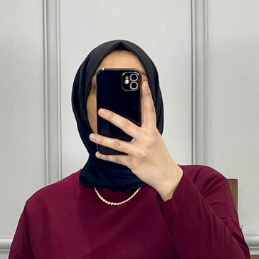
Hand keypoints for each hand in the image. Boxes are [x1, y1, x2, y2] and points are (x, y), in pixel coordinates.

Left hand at [90, 77, 183, 200]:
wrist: (166, 175)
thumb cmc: (160, 157)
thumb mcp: (155, 140)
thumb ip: (144, 131)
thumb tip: (128, 124)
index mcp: (152, 131)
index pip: (149, 110)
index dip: (146, 95)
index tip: (142, 83)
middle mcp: (145, 139)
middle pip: (126, 125)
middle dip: (112, 117)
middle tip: (101, 111)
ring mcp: (139, 151)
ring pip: (118, 144)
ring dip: (103, 140)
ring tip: (92, 136)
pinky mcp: (134, 162)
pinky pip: (117, 158)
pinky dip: (107, 156)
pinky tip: (99, 153)